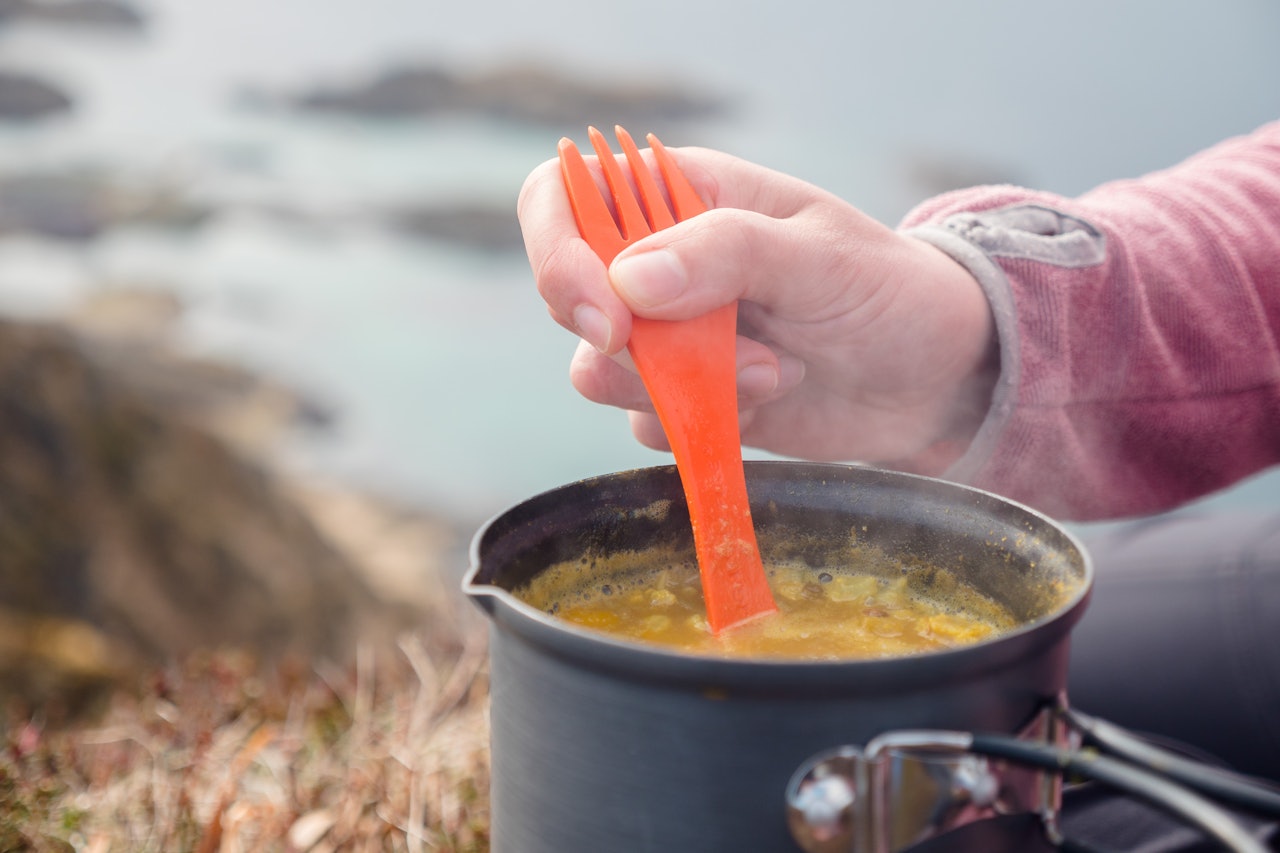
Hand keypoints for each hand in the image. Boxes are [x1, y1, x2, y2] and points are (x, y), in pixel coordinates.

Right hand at [517, 145, 997, 473]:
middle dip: (642, 345)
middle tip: (730, 352)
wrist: (934, 377)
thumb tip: (628, 281)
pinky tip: (773, 400)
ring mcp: (668, 337)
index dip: (560, 255)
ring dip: (685, 387)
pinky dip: (700, 424)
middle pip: (573, 300)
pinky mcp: (685, 399)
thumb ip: (727, 253)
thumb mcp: (820, 255)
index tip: (609, 318)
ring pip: (601, 372)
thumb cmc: (886, 288)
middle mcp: (657, 264)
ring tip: (779, 371)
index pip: (563, 200)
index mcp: (679, 195)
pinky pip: (645, 423)